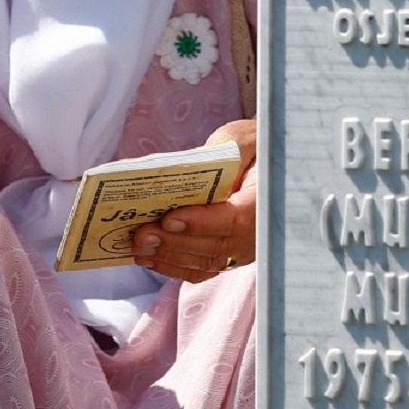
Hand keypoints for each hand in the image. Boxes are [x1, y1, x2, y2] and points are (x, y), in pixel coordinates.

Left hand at [130, 120, 257, 282]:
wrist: (271, 165)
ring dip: (168, 257)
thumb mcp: (242, 139)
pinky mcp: (230, 256)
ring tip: (138, 246)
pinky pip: (202, 269)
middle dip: (174, 243)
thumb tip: (176, 168)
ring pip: (205, 262)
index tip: (168, 219)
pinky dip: (174, 266)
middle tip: (141, 235)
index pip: (235, 220)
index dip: (201, 223)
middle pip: (215, 247)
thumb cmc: (255, 149)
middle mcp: (260, 233)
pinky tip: (148, 258)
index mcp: (266, 201)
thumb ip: (218, 151)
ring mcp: (245, 249)